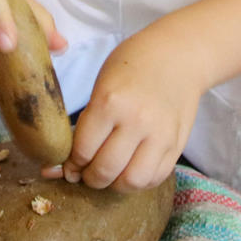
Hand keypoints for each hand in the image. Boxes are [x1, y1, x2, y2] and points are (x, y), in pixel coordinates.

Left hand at [47, 32, 201, 191]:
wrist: (179, 55)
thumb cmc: (132, 66)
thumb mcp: (101, 87)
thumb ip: (86, 125)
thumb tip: (62, 165)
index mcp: (111, 103)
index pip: (83, 150)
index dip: (71, 164)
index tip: (68, 165)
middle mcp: (137, 121)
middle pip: (106, 170)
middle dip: (89, 178)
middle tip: (85, 173)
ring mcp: (161, 135)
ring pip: (132, 181)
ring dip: (114, 184)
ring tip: (108, 175)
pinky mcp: (178, 144)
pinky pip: (155, 177)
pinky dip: (138, 182)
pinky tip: (129, 171)